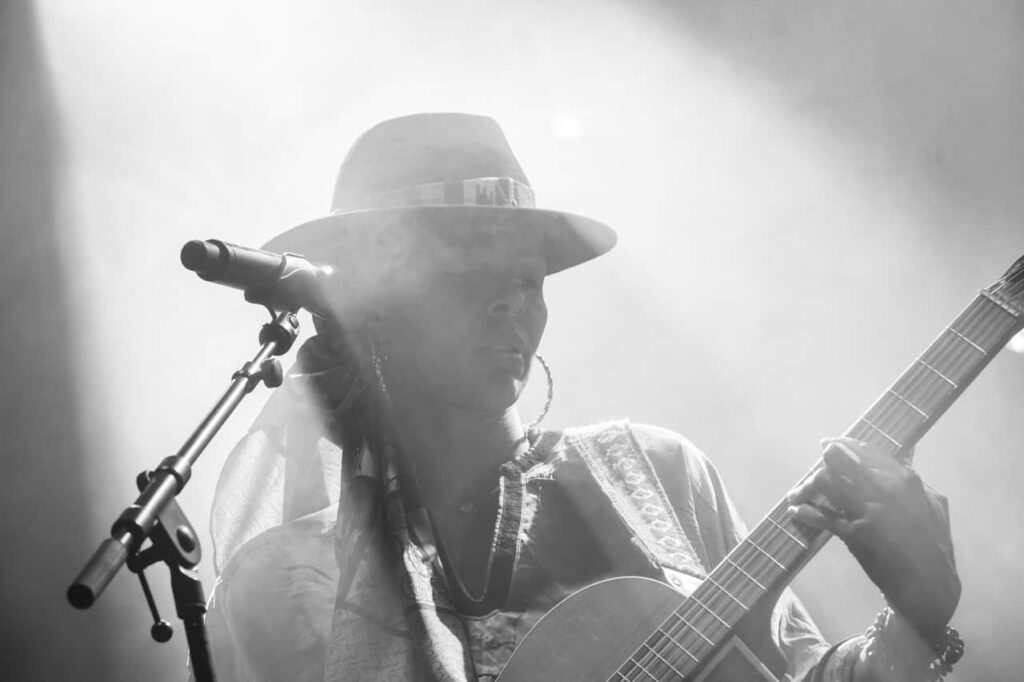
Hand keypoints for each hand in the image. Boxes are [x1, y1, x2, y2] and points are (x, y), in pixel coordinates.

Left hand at [787, 437, 960, 642]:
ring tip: (797, 495)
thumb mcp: (933, 505)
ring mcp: (869, 509)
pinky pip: (821, 516)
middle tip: (811, 472)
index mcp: (905, 478)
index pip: (864, 450)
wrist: (930, 586)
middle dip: (821, 463)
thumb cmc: (934, 546)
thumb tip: (905, 455)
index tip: (827, 445)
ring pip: (825, 481)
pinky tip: (795, 513)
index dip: (842, 445)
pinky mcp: (855, 533)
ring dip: (806, 487)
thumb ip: (914, 480)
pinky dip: (804, 512)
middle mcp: (885, 488)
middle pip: (839, 459)